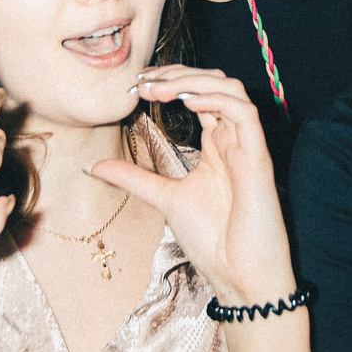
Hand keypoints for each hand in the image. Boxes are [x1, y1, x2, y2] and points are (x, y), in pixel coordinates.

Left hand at [93, 67, 297, 304]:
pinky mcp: (259, 158)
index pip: (198, 95)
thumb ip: (132, 177)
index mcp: (215, 146)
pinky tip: (187, 101)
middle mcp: (233, 139)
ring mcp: (247, 147)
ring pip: (232, 89)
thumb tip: (93, 166)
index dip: (170, 81)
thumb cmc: (212, 241)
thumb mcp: (163, 199)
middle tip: (143, 81)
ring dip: (194, 80)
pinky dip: (216, 99)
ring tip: (159, 87)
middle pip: (215, 83)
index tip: (136, 86)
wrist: (239, 277)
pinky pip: (244, 113)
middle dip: (179, 74)